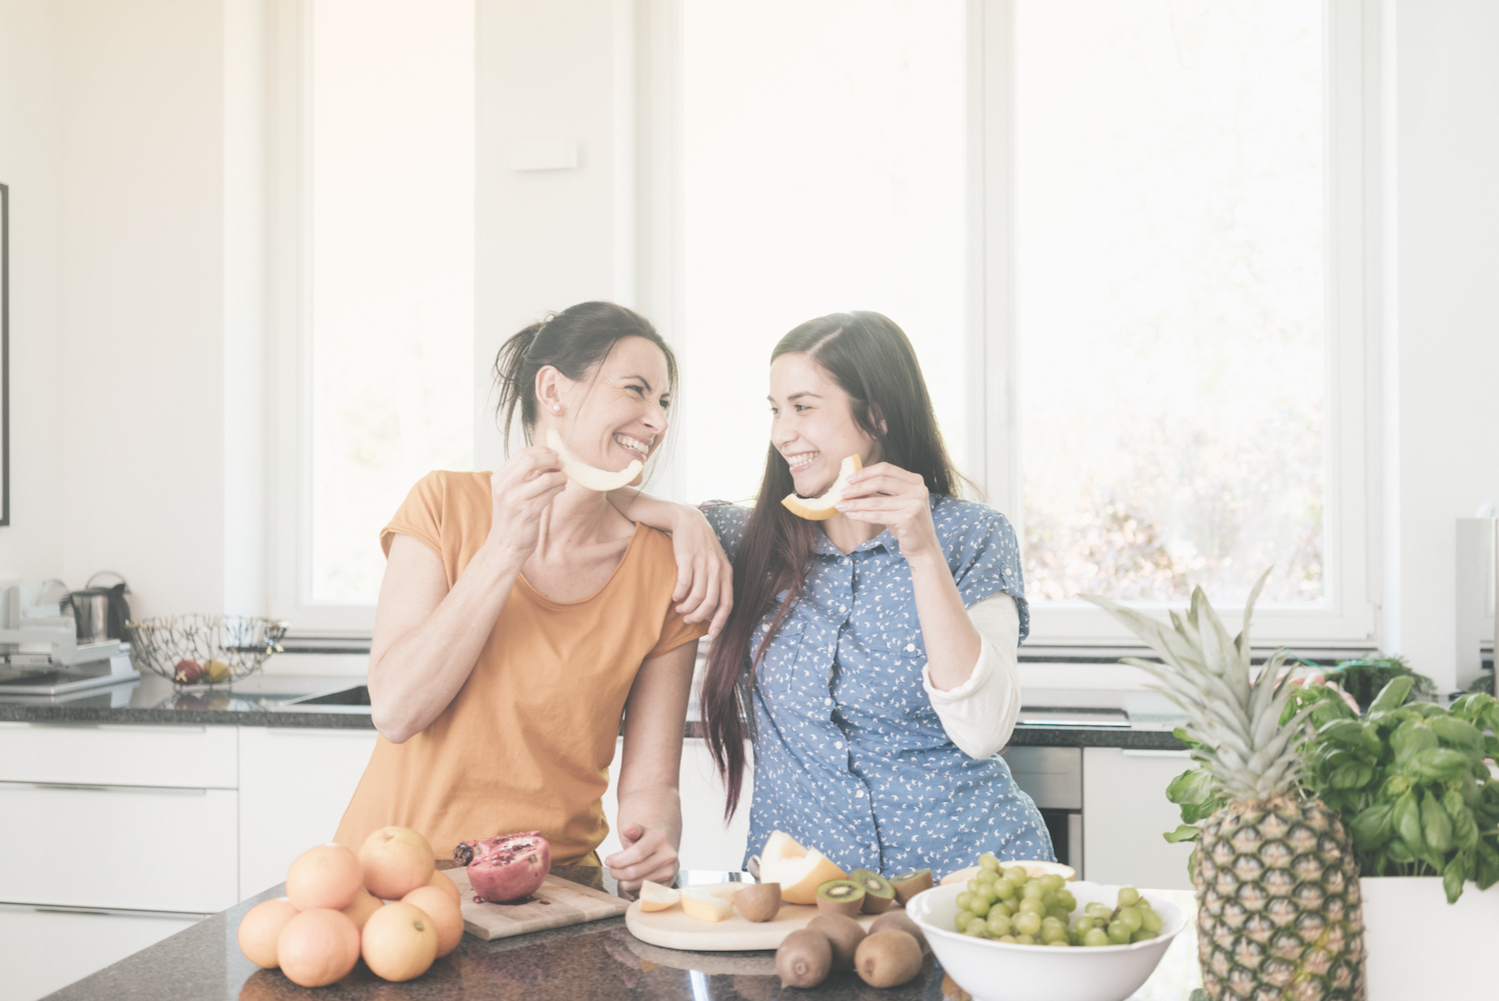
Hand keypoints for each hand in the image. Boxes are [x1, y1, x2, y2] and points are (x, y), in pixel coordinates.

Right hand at [483, 446, 567, 560]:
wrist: (505, 544)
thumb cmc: (512, 517)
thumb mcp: (510, 492)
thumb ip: (525, 475)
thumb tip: (548, 457)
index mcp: (499, 478)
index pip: (522, 454)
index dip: (542, 451)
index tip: (554, 454)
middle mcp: (504, 487)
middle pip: (532, 460)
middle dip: (551, 459)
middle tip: (561, 464)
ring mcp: (515, 500)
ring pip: (546, 477)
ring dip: (559, 476)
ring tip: (562, 480)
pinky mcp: (529, 512)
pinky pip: (550, 493)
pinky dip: (559, 488)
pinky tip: (560, 489)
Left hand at [604, 823, 678, 892]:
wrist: (663, 853)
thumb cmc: (645, 842)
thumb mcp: (638, 832)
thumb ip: (632, 829)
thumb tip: (628, 829)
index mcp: (659, 839)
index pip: (636, 854)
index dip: (618, 860)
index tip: (608, 861)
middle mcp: (668, 856)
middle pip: (634, 871)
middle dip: (616, 872)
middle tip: (612, 869)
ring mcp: (669, 873)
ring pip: (635, 884)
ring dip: (623, 881)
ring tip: (622, 874)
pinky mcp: (666, 886)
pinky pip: (640, 893)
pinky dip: (632, 889)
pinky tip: (632, 880)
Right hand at [666, 508, 733, 636]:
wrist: (689, 520)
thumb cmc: (701, 547)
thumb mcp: (715, 564)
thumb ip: (716, 586)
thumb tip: (710, 613)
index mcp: (726, 572)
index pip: (728, 603)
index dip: (720, 621)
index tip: (711, 634)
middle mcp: (717, 569)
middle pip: (710, 603)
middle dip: (698, 617)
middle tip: (688, 620)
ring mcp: (703, 563)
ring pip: (696, 596)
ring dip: (687, 608)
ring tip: (680, 610)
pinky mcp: (687, 557)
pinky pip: (684, 584)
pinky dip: (678, 595)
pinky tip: (674, 597)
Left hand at [836, 462, 939, 557]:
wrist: (924, 547)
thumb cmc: (906, 525)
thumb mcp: (893, 504)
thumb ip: (877, 493)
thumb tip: (852, 485)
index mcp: (915, 480)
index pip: (886, 469)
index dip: (865, 472)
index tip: (848, 479)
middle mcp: (918, 489)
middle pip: (881, 481)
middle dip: (858, 487)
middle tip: (841, 492)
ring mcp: (914, 503)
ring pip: (876, 501)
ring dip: (855, 503)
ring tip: (840, 505)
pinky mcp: (908, 518)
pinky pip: (878, 515)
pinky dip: (861, 515)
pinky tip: (850, 515)